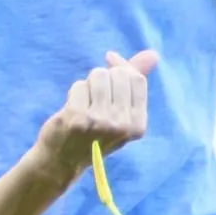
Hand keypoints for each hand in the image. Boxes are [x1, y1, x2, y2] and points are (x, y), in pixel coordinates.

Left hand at [29, 49, 157, 183]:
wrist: (62, 160)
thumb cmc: (94, 133)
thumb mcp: (121, 113)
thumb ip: (135, 82)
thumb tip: (154, 54)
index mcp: (138, 125)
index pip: (137, 79)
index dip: (122, 67)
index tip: (110, 63)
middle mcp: (122, 125)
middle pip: (118, 75)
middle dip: (104, 77)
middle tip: (95, 97)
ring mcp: (100, 121)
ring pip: (99, 75)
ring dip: (89, 84)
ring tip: (85, 103)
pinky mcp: (78, 118)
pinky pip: (80, 85)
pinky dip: (75, 92)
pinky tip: (72, 110)